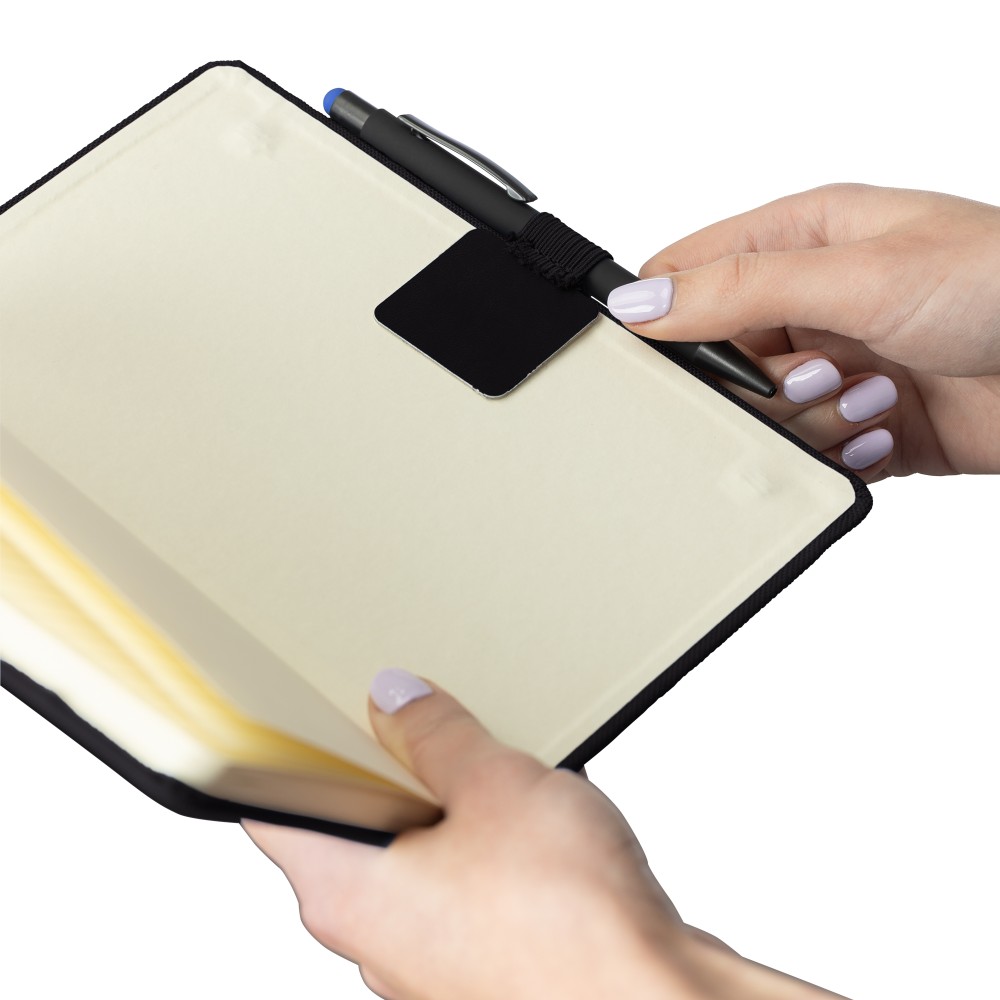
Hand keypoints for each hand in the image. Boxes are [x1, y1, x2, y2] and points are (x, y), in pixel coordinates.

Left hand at [244, 670, 846, 999]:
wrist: (652, 999)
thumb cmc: (570, 924)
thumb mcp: (496, 784)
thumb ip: (436, 733)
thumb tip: (398, 701)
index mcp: (348, 894)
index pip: (274, 813)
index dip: (278, 755)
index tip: (291, 714)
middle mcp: (375, 939)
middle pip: (348, 833)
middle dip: (381, 771)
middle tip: (411, 720)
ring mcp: (428, 960)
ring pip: (410, 862)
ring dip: (440, 809)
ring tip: (483, 766)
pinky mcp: (481, 966)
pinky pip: (459, 889)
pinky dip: (477, 848)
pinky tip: (522, 819)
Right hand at [607, 184, 999, 480]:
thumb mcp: (858, 275)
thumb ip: (740, 289)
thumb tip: (640, 305)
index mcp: (801, 239)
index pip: (687, 275)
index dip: (666, 319)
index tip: (682, 359)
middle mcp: (811, 302)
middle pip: (717, 361)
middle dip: (760, 382)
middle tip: (816, 373)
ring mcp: (834, 365)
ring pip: (760, 416)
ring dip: (813, 420)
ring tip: (875, 394)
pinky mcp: (858, 424)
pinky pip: (808, 454)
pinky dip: (841, 453)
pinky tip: (889, 425)